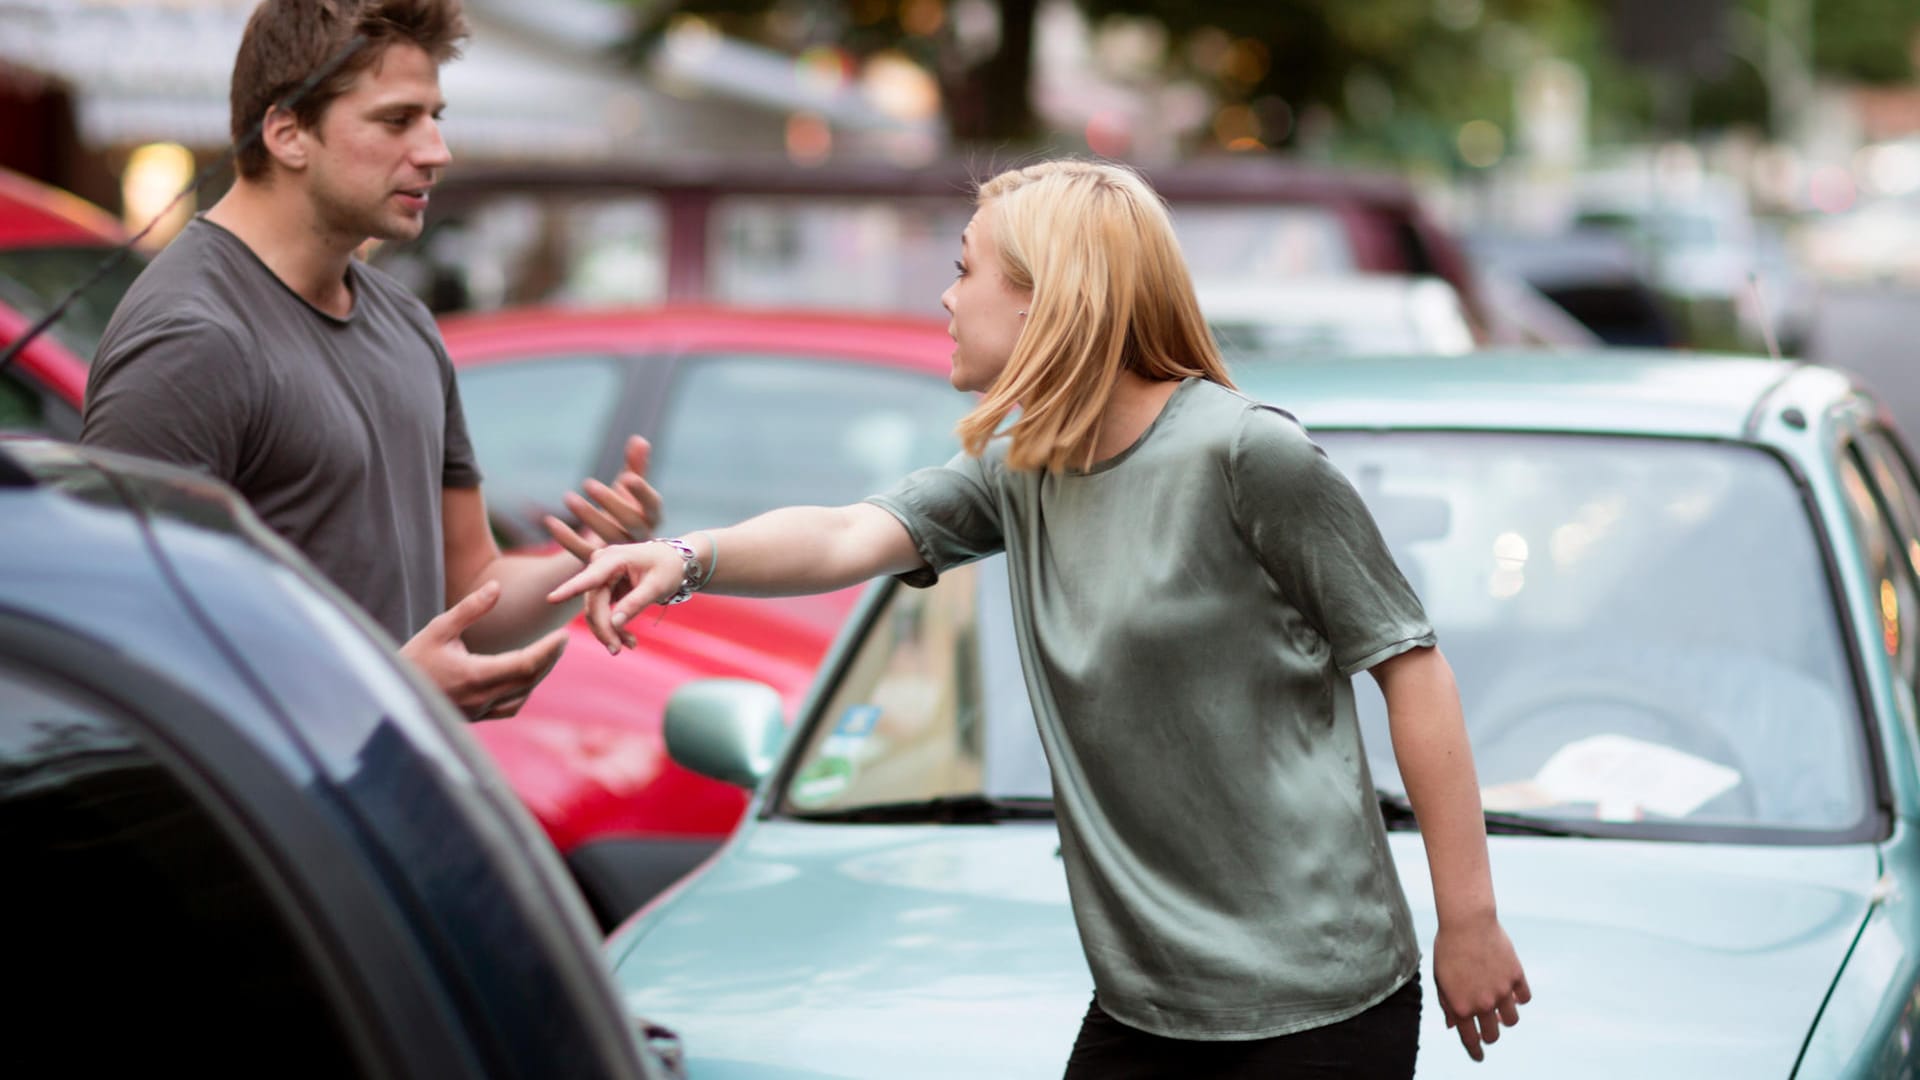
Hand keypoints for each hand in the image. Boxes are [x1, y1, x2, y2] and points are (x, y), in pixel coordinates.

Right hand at [401, 581, 569, 718]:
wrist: (388, 696)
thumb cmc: (412, 659)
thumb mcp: (438, 629)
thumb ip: (470, 609)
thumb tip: (496, 586)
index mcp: (475, 676)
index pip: (525, 664)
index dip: (548, 649)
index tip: (563, 634)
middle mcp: (481, 698)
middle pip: (529, 679)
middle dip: (549, 658)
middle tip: (563, 639)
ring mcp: (479, 711)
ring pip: (522, 694)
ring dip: (539, 674)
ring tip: (549, 653)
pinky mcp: (475, 717)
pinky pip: (509, 707)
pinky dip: (523, 691)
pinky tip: (525, 677)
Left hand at [545, 435, 663, 560]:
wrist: (621, 557)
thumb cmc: (627, 513)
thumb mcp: (631, 491)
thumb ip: (636, 466)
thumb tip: (639, 439)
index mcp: (652, 518)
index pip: (652, 505)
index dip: (641, 492)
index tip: (626, 476)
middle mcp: (641, 538)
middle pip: (631, 522)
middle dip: (610, 502)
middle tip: (587, 482)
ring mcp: (621, 555)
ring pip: (608, 538)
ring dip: (588, 517)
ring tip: (567, 497)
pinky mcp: (600, 566)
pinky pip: (584, 553)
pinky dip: (566, 538)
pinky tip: (550, 521)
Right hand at [546, 541, 687, 653]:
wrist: (675, 561)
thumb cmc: (668, 568)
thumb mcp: (657, 586)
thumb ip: (635, 603)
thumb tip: (614, 623)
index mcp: (614, 558)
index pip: (589, 579)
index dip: (569, 590)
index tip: (551, 599)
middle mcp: (601, 564)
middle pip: (593, 604)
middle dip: (604, 629)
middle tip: (618, 651)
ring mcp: (600, 576)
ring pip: (594, 612)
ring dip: (609, 632)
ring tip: (630, 646)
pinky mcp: (603, 587)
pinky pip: (601, 612)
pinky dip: (613, 627)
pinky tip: (628, 640)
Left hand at [1433, 914, 1530, 1061]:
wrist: (1466, 921)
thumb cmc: (1448, 949)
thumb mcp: (1441, 978)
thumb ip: (1448, 1004)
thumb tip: (1453, 1026)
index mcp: (1461, 1006)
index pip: (1470, 1040)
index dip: (1475, 1051)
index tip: (1478, 1057)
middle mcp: (1483, 1003)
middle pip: (1494, 1035)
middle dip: (1490, 1035)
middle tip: (1488, 1029)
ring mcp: (1502, 991)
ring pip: (1512, 1020)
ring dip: (1506, 1017)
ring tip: (1500, 1008)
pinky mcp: (1517, 976)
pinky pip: (1524, 998)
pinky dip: (1519, 998)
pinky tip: (1511, 991)